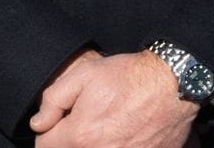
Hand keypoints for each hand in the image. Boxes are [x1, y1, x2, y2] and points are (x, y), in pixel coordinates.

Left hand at [31, 49, 199, 146]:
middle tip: (87, 125)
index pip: (44, 146)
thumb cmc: (131, 77)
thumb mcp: (87, 73)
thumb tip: (39, 124)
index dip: (50, 130)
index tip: (62, 120)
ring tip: (106, 130)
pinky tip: (122, 138)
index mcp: (78, 137)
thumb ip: (54, 98)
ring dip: (93, 145)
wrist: (174, 84)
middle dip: (71, 141)